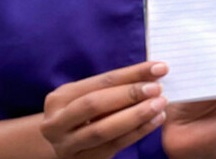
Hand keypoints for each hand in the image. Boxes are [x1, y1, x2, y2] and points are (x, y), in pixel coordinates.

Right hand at [40, 61, 168, 158]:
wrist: (65, 146)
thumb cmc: (84, 115)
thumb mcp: (90, 97)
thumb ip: (117, 86)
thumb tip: (154, 72)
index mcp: (59, 99)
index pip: (100, 82)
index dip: (132, 73)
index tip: (159, 68)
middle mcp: (56, 123)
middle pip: (94, 105)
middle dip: (129, 95)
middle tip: (157, 88)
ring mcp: (66, 146)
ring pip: (102, 129)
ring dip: (135, 115)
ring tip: (159, 104)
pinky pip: (112, 146)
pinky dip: (136, 133)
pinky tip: (154, 121)